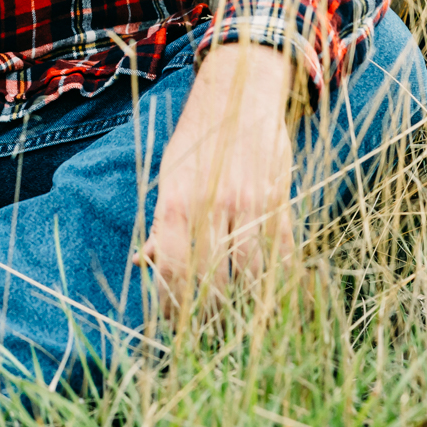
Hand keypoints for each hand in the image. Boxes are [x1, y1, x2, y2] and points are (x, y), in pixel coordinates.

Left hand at [145, 42, 294, 313]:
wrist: (239, 93)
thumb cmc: (198, 140)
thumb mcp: (168, 176)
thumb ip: (162, 223)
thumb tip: (144, 264)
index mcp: (176, 202)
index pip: (172, 271)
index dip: (173, 307)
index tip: (175, 325)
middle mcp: (210, 205)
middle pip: (213, 282)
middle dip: (211, 316)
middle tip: (210, 333)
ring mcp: (248, 204)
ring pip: (250, 276)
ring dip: (247, 307)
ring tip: (242, 323)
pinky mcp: (279, 200)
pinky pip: (282, 254)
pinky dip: (281, 283)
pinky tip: (277, 300)